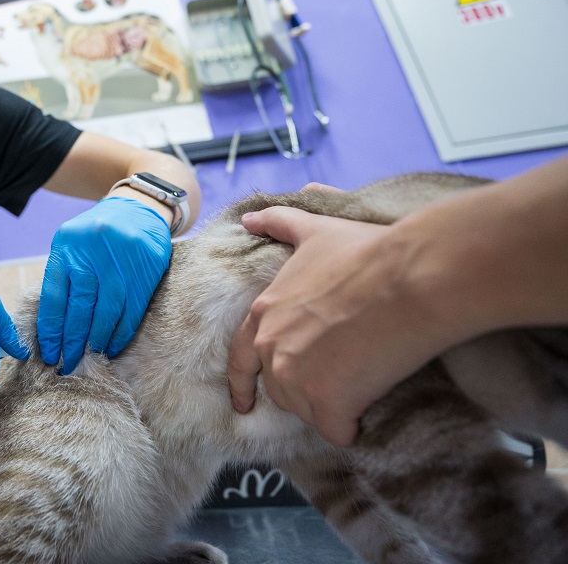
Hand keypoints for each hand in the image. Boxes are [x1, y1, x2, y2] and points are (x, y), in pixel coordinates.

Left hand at [38, 196, 171, 374]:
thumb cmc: (96, 234)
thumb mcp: (72, 245)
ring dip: (97, 340)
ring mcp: (121, 259)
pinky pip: (131, 310)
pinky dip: (120, 332)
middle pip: (80, 307)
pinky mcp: (146, 267)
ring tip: (89, 358)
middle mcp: (93, 251)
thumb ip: (63, 277)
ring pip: (107, 312)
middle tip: (67, 364)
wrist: (139, 206)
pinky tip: (112, 346)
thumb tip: (51, 329)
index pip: (54, 296)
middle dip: (72, 341)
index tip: (48, 353)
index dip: (51, 329)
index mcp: (67, 245)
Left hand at [226, 207, 443, 445]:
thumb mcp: (314, 230)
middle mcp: (270, 349)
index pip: (240, 359)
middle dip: (304, 388)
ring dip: (329, 407)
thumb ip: (278, 223)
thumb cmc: (366, 252)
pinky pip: (336, 431)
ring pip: (307, 411)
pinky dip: (351, 428)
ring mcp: (296, 379)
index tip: (243, 403)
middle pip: (279, 388)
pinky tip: (366, 418)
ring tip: (360, 387)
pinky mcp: (329, 403)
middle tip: (338, 379)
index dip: (243, 382)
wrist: (410, 278)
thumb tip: (249, 219)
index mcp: (263, 314)